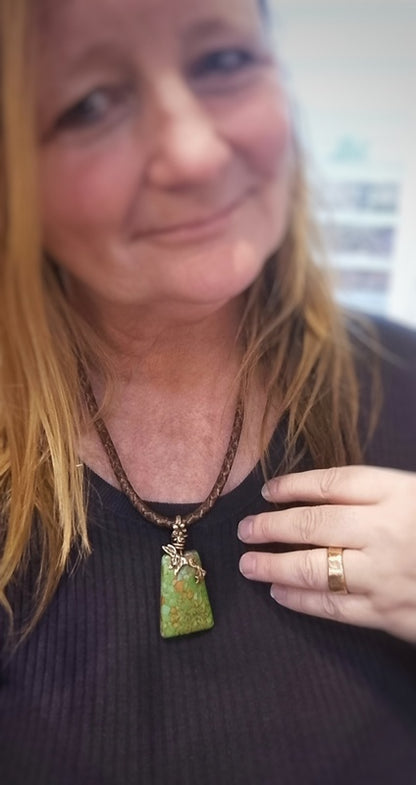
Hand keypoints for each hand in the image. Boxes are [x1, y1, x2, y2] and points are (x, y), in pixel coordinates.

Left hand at [238, 466, 415, 643]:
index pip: (332, 484)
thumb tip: (328, 498)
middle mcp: (385, 532)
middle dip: (271, 526)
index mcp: (397, 495)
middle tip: (245, 529)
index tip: (269, 491)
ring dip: (274, 566)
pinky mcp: (388, 614)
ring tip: (248, 564)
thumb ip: (381, 496)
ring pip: (314, 569)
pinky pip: (333, 607)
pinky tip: (279, 593)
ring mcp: (384, 576)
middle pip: (314, 524)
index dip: (294, 485)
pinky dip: (301, 601)